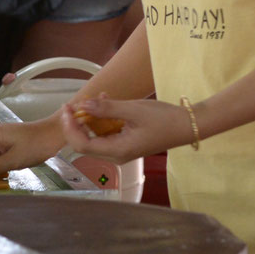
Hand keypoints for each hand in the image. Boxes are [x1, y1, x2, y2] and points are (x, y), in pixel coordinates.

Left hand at [57, 96, 196, 161]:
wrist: (187, 126)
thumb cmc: (164, 119)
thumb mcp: (133, 110)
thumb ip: (107, 109)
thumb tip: (82, 105)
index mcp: (117, 151)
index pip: (82, 144)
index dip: (69, 127)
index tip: (67, 108)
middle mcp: (116, 155)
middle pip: (85, 143)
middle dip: (76, 123)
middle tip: (74, 103)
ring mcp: (121, 151)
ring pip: (95, 136)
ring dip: (90, 118)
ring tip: (96, 98)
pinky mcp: (126, 144)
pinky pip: (107, 133)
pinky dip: (102, 119)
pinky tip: (106, 101)